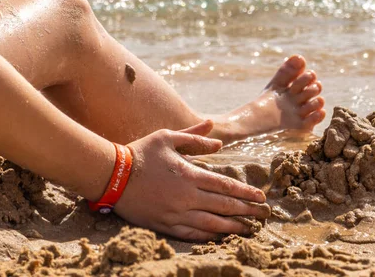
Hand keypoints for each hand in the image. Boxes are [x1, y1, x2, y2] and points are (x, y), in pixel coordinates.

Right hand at [113, 120, 270, 240]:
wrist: (111, 175)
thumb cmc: (141, 152)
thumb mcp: (168, 137)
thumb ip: (195, 138)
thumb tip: (218, 140)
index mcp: (190, 175)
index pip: (225, 186)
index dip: (245, 193)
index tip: (261, 197)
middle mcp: (186, 197)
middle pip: (223, 207)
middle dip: (246, 211)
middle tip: (263, 215)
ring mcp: (175, 214)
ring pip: (210, 225)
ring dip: (232, 227)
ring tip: (247, 229)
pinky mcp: (164, 225)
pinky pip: (190, 234)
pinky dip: (207, 236)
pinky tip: (218, 237)